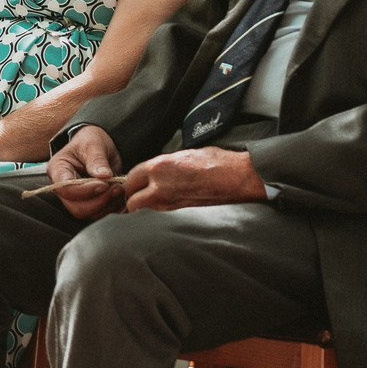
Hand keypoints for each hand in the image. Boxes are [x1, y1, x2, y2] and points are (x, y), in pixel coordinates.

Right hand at [40, 125, 122, 219]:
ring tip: (119, 188)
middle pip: (76, 208)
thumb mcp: (93, 144)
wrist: (99, 145)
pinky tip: (119, 195)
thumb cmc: (91, 141)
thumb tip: (104, 176)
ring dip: (108, 205)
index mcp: (58, 170)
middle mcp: (63, 188)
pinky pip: (99, 214)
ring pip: (88, 214)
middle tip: (116, 188)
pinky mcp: (88, 204)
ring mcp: (75, 198)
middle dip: (99, 201)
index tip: (104, 183)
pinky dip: (112, 208)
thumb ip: (97, 160)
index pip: (65, 189)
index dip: (86, 190)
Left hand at [121, 146, 267, 211]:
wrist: (236, 178)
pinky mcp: (179, 212)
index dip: (131, 180)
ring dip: (143, 206)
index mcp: (158, 167)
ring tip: (150, 199)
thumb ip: (163, 165)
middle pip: (131, 199)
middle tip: (137, 194)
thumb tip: (154, 172)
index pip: (130, 178)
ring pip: (143, 210)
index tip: (135, 181)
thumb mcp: (183, 154)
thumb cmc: (214, 162)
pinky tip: (164, 203)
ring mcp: (169, 203)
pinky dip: (156, 210)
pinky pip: (159, 213)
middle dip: (131, 197)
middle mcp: (160, 187)